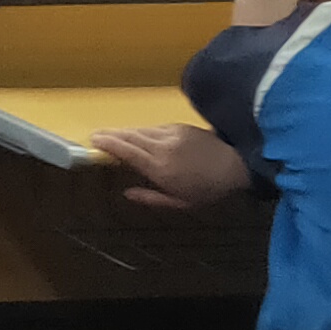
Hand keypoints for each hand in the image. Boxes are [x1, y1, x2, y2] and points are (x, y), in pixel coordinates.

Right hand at [90, 123, 249, 212]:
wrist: (236, 166)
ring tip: (113, 135)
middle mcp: (162, 147)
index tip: (94, 141)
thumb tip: (127, 193)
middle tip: (96, 135)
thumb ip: (151, 198)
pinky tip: (139, 135)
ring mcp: (172, 133)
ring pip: (141, 129)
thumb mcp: (180, 203)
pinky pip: (154, 127)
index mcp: (160, 168)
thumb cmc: (207, 191)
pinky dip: (142, 131)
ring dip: (125, 132)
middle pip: (130, 136)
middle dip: (111, 135)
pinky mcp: (180, 126)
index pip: (127, 151)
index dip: (108, 144)